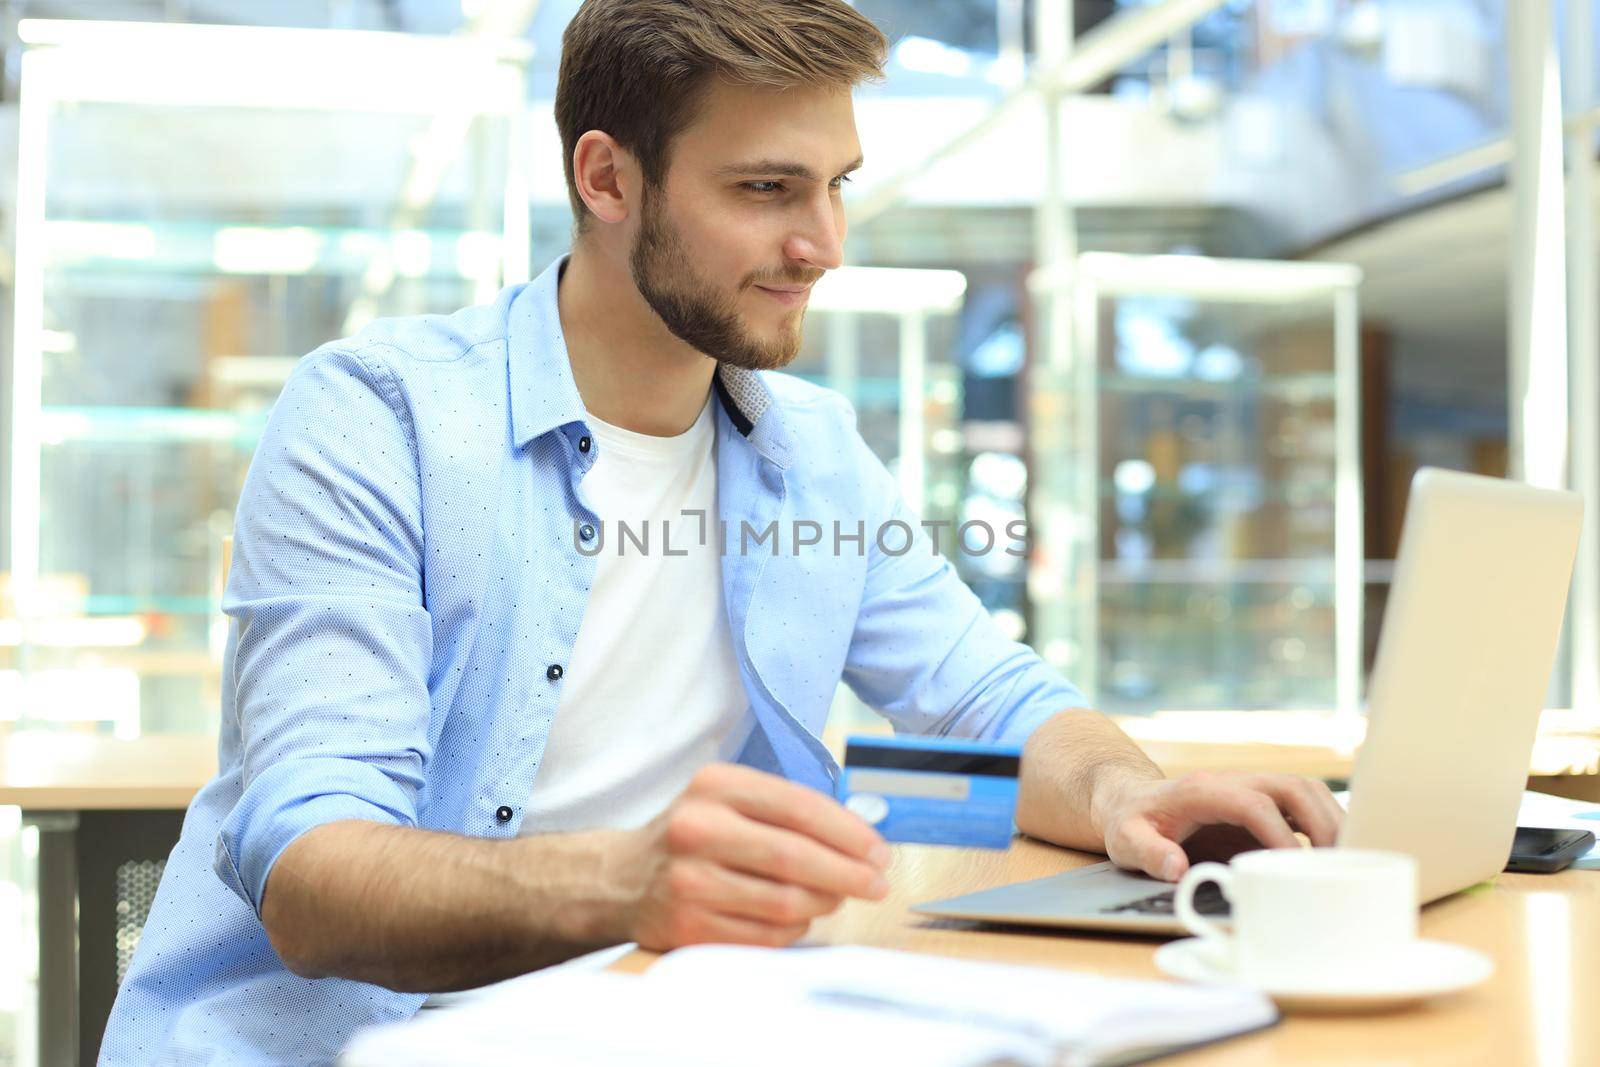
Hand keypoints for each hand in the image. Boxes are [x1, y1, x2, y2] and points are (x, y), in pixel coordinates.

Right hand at [617, 764, 891, 950]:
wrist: (621, 878)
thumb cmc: (694, 835)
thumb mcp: (728, 799)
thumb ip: (786, 810)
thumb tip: (861, 840)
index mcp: (715, 786)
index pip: (799, 807)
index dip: (848, 832)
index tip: (878, 851)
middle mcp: (697, 829)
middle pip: (795, 858)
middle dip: (849, 874)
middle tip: (877, 884)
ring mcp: (689, 881)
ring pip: (784, 903)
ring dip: (823, 903)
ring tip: (834, 898)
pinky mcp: (687, 927)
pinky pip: (765, 935)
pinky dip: (793, 928)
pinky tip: (797, 916)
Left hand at [1096, 771, 1343, 882]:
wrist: (1131, 801)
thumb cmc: (1130, 822)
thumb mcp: (1124, 839)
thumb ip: (1147, 852)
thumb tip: (1175, 866)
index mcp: (1200, 790)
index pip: (1252, 803)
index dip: (1278, 833)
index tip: (1294, 867)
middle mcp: (1232, 783)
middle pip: (1291, 788)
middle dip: (1321, 822)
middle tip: (1340, 862)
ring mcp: (1249, 789)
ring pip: (1305, 791)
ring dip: (1331, 820)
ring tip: (1349, 859)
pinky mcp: (1260, 803)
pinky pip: (1302, 805)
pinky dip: (1325, 824)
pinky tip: (1336, 854)